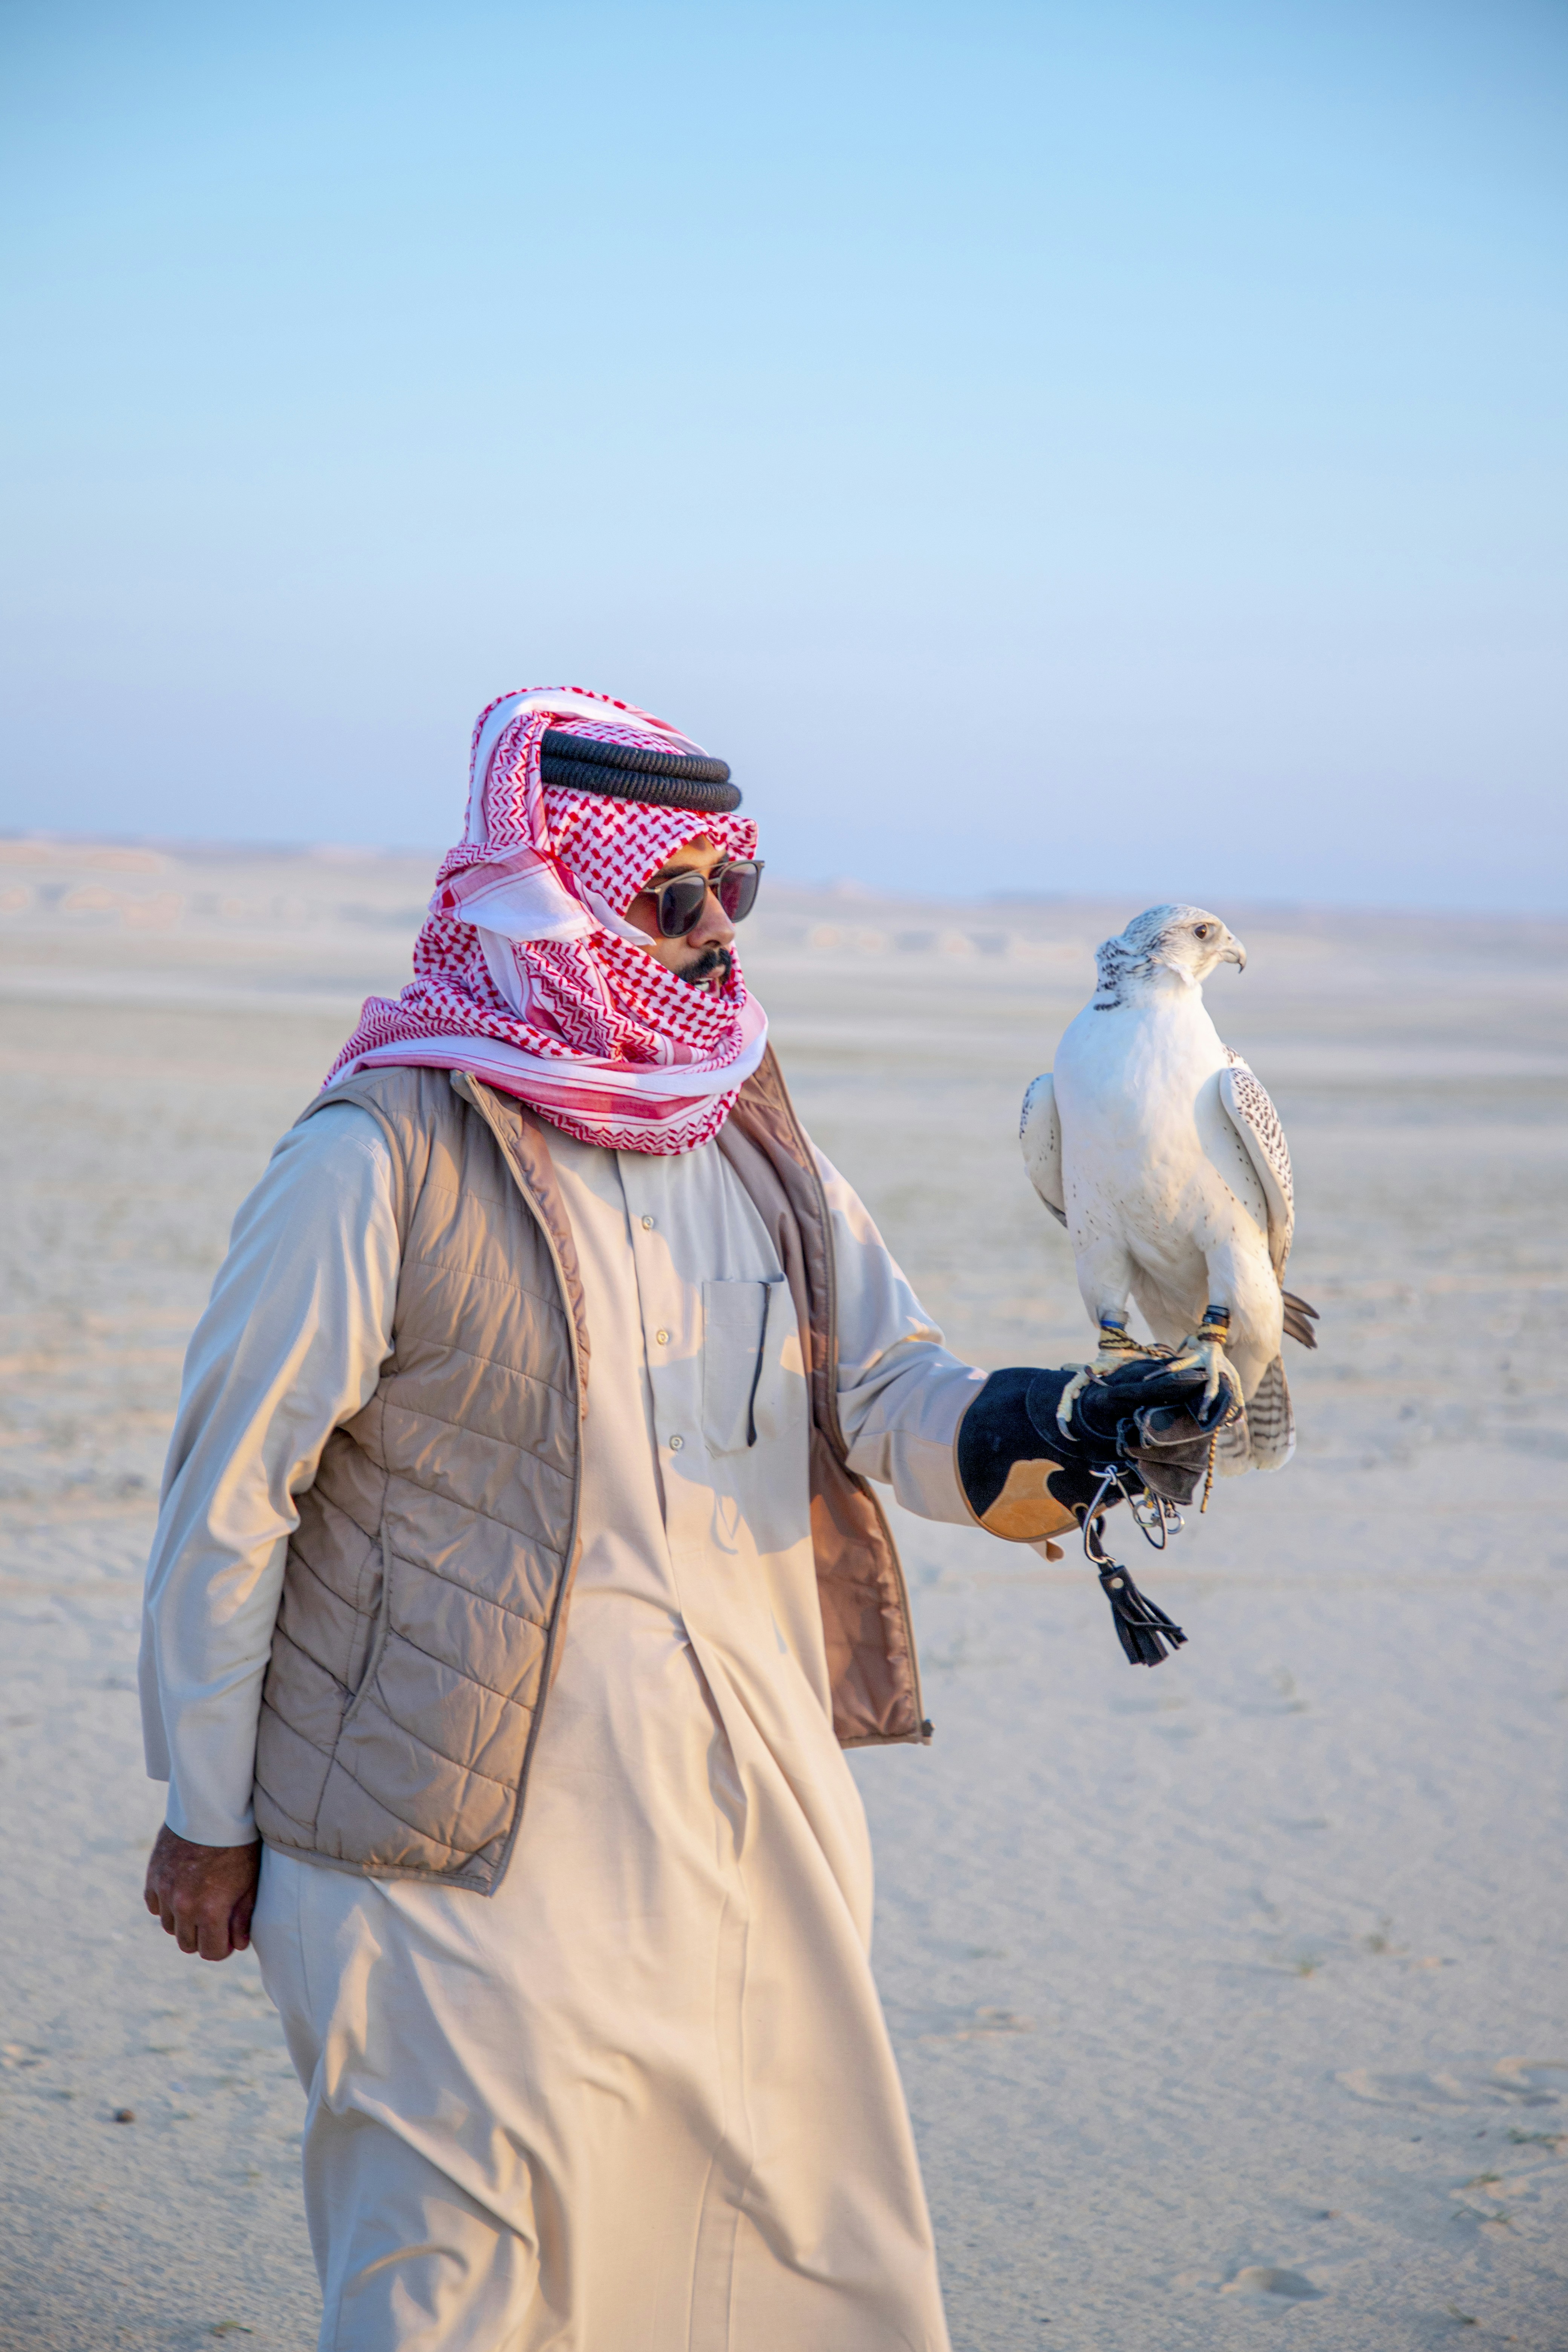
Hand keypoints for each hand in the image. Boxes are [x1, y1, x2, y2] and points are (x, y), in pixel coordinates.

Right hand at [143, 1823, 260, 1961]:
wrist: (215, 1809)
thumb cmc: (239, 1846)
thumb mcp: (249, 1883)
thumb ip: (242, 1919)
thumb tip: (238, 1945)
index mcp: (210, 1910)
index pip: (211, 1952)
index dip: (222, 1948)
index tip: (228, 1937)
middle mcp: (183, 1905)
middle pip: (188, 1944)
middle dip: (203, 1937)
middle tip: (215, 1921)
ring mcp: (165, 1890)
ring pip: (169, 1927)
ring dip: (183, 1922)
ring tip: (199, 1902)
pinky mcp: (153, 1876)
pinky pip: (155, 1906)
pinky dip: (166, 1905)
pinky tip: (182, 1891)